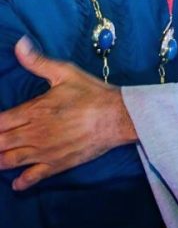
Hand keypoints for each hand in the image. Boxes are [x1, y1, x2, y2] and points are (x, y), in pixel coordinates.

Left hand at [0, 38, 136, 190]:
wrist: (116, 116)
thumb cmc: (92, 93)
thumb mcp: (66, 72)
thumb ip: (38, 62)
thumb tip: (19, 45)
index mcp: (34, 110)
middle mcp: (34, 134)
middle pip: (0, 142)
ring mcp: (44, 152)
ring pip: (9, 161)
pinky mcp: (56, 164)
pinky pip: (32, 177)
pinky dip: (21, 182)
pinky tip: (16, 182)